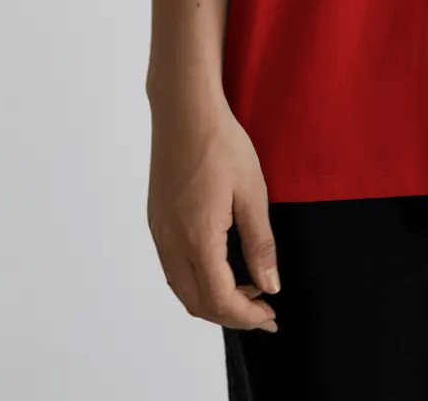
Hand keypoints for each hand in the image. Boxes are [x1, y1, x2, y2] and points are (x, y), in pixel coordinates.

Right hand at [147, 85, 280, 332]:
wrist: (184, 110)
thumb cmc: (221, 144)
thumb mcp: (252, 192)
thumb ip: (260, 244)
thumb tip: (269, 287)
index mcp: (197, 238)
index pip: (220, 299)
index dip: (247, 316)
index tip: (271, 317)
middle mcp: (171, 242)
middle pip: (197, 303)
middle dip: (231, 315)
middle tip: (263, 311)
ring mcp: (159, 233)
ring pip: (182, 288)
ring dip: (213, 299)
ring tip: (247, 290)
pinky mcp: (156, 221)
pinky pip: (174, 268)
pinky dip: (198, 280)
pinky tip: (221, 266)